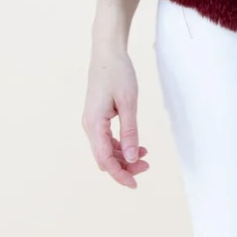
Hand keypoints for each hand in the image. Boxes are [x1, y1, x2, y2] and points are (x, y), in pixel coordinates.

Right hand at [82, 44, 150, 186]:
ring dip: (123, 157)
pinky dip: (120, 147)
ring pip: (105, 151)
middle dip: (124, 167)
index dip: (120, 174)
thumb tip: (131, 157)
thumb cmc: (118, 73)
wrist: (107, 53)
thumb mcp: (128, 103)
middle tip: (147, 166)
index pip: (104, 159)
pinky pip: (106, 141)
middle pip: (104, 158)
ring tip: (145, 156)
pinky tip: (136, 146)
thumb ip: (130, 132)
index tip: (135, 184)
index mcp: (94, 124)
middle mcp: (89, 126)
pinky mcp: (97, 118)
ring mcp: (92, 123)